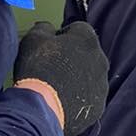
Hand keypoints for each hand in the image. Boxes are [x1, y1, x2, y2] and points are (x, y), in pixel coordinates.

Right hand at [14, 20, 108, 135]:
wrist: (42, 108)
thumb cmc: (38, 69)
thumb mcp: (33, 39)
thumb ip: (43, 28)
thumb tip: (47, 27)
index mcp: (87, 40)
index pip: (78, 28)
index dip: (63, 35)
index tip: (50, 45)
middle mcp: (100, 60)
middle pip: (87, 53)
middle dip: (73, 57)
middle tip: (52, 66)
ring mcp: (102, 85)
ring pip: (90, 76)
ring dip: (77, 78)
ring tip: (56, 86)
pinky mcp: (98, 106)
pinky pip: (89, 97)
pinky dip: (78, 97)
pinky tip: (62, 100)